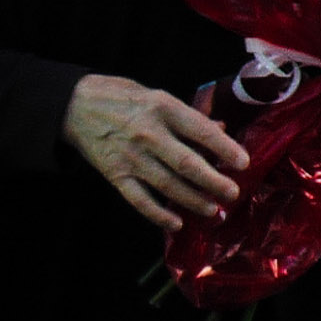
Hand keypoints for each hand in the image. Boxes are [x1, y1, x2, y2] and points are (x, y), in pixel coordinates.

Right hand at [63, 73, 249, 231]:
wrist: (76, 105)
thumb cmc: (122, 97)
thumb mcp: (158, 96)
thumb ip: (188, 117)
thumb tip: (220, 129)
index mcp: (163, 108)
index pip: (201, 131)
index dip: (225, 148)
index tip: (243, 163)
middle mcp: (149, 134)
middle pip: (187, 164)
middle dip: (214, 182)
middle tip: (233, 193)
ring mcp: (132, 157)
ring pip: (168, 185)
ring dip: (193, 201)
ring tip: (212, 210)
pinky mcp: (116, 175)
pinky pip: (140, 200)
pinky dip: (158, 214)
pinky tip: (176, 224)